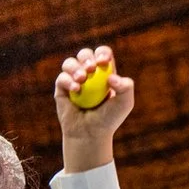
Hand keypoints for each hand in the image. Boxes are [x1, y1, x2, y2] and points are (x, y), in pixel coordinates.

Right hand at [54, 44, 135, 174]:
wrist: (90, 134)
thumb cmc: (109, 119)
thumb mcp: (125, 103)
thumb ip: (126, 87)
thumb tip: (111, 77)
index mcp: (104, 72)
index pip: (102, 54)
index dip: (102, 53)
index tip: (103, 62)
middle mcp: (88, 74)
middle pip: (85, 54)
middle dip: (87, 57)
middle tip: (91, 69)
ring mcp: (73, 80)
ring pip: (70, 62)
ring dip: (75, 67)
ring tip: (81, 79)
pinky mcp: (62, 89)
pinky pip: (61, 77)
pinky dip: (68, 80)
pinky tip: (75, 89)